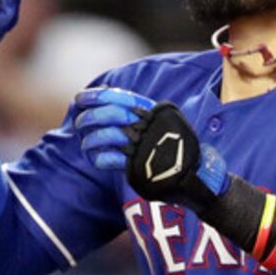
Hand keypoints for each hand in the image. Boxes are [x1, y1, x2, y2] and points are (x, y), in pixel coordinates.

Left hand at [72, 89, 230, 210]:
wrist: (196, 178)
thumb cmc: (178, 150)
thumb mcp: (167, 124)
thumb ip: (144, 115)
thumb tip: (113, 104)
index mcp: (153, 112)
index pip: (120, 96)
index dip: (97, 96)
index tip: (80, 97)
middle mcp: (148, 126)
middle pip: (110, 114)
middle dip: (89, 117)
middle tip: (79, 122)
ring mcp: (142, 146)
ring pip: (107, 135)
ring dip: (91, 139)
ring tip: (85, 144)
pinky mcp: (138, 166)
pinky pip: (111, 158)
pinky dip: (100, 158)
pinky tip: (96, 159)